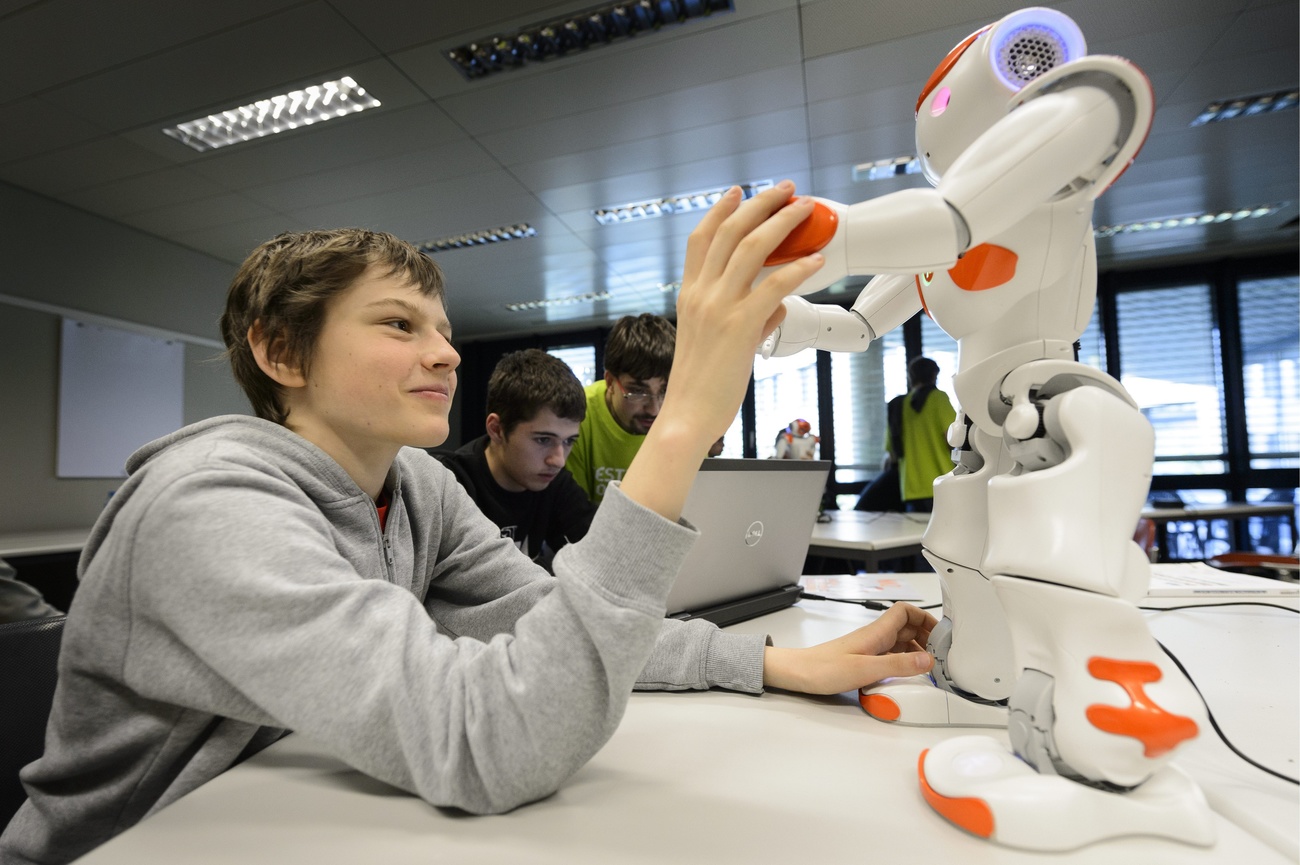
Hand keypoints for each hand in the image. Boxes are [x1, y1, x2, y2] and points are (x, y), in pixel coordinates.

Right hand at [665, 181, 825, 447]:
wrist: (685, 416)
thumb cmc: (699, 386)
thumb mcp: (714, 343)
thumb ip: (745, 318)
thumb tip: (775, 306)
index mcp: (689, 296)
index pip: (701, 240)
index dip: (720, 211)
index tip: (737, 192)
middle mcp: (701, 295)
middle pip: (730, 233)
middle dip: (759, 204)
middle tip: (784, 189)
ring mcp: (719, 309)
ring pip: (752, 249)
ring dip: (782, 223)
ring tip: (803, 208)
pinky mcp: (740, 327)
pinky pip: (774, 287)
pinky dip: (797, 269)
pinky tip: (815, 260)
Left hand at [762, 603, 936, 694]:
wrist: (799, 673)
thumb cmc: (824, 668)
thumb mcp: (866, 669)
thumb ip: (898, 665)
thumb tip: (927, 660)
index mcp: (876, 632)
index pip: (906, 612)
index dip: (925, 618)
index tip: (940, 634)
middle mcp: (875, 637)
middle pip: (908, 628)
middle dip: (927, 638)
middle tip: (940, 656)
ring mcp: (870, 648)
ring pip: (901, 643)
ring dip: (917, 652)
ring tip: (928, 668)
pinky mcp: (864, 660)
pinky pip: (891, 656)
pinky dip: (904, 663)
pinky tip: (907, 677)